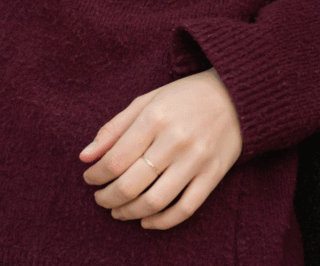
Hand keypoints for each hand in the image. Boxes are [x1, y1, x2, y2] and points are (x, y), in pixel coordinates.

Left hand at [79, 68, 241, 229]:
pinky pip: (185, 209)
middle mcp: (174, 140)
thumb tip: (85, 156)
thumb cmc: (183, 97)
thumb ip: (114, 128)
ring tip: (118, 211)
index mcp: (155, 117)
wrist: (234, 96)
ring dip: (129, 213)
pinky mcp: (213, 175)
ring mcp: (196, 160)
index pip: (115, 159)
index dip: (96, 175)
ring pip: (155, 201)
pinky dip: (162, 222)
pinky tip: (146, 220)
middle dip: (108, 198)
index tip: (89, 178)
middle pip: (131, 184)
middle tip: (100, 198)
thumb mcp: (146, 101)